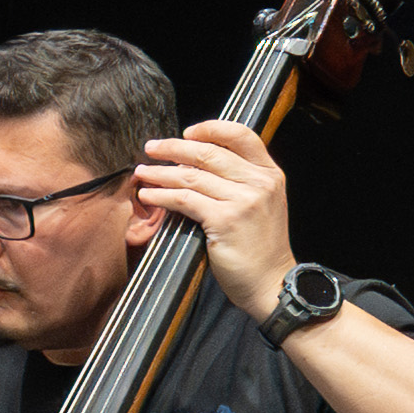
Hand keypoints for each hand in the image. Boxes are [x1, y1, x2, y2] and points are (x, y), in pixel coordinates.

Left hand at [130, 124, 297, 323]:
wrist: (271, 283)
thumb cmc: (260, 248)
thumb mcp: (261, 205)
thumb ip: (240, 182)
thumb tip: (197, 163)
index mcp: (269, 174)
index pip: (241, 135)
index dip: (210, 129)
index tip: (187, 133)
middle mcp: (259, 182)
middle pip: (209, 152)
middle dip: (174, 148)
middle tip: (151, 148)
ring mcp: (244, 200)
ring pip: (192, 176)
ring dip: (160, 173)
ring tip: (142, 173)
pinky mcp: (225, 219)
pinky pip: (184, 200)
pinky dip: (162, 196)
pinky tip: (149, 196)